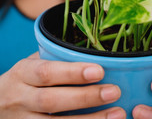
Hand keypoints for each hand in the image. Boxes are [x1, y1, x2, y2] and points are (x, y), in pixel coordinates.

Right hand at [0, 53, 125, 117]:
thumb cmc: (24, 80)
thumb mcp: (32, 64)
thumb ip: (55, 59)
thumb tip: (94, 52)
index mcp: (22, 73)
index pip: (46, 73)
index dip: (72, 72)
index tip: (99, 70)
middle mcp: (20, 98)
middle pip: (52, 101)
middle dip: (85, 97)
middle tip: (114, 92)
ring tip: (116, 114)